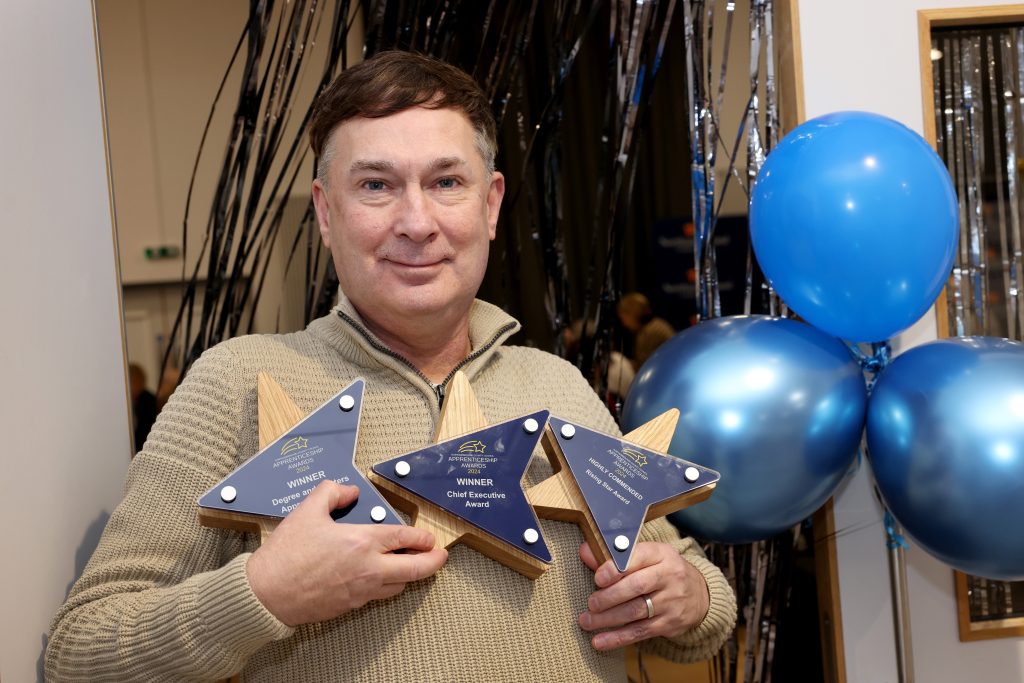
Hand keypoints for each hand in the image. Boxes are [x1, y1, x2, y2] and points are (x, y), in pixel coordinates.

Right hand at [246, 481, 447, 626]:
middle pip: (415, 569)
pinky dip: (387, 586)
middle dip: (433, 562)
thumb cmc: (286, 554)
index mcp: (362, 542)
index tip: (430, 538)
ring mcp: (361, 591)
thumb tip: (348, 490)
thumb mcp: (307, 510)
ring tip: (411, 566)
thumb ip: (331, 492)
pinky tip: (381, 579)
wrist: (267, 593)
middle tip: (440, 556)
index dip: (422, 537)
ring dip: (410, 575)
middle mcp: (369, 569)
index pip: (404, 539)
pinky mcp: (350, 606)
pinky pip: (378, 596)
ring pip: (399, 586)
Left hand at [577, 541, 708, 650]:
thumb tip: (585, 551)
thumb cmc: (662, 571)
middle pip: (637, 587)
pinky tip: (600, 641)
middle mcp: (670, 576)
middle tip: (591, 604)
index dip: (616, 568)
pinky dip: (618, 638)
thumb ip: (615, 556)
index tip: (598, 578)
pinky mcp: (670, 623)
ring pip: (636, 611)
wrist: (699, 594)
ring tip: (587, 622)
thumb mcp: (646, 557)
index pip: (638, 557)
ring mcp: (671, 601)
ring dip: (608, 619)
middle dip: (610, 597)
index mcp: (662, 554)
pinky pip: (640, 632)